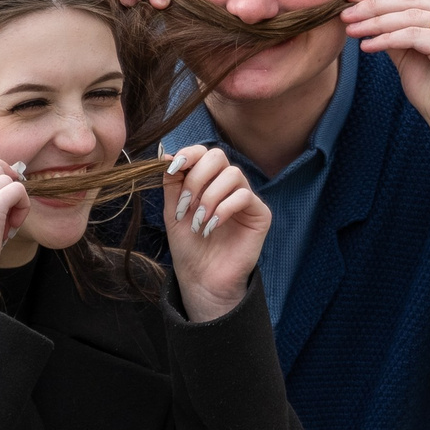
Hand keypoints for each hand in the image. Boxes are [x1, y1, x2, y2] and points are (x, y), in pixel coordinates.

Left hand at [159, 144, 272, 319]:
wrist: (202, 277)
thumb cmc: (188, 246)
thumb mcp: (173, 210)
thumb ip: (172, 182)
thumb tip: (169, 154)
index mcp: (208, 181)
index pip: (203, 153)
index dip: (189, 154)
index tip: (173, 167)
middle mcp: (228, 186)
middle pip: (218, 156)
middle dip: (197, 178)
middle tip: (185, 204)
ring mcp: (245, 198)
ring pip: (232, 174)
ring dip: (209, 198)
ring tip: (199, 222)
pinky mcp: (260, 214)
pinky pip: (244, 196)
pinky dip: (223, 209)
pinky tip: (212, 227)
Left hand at [341, 0, 429, 195]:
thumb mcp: (411, 59)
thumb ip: (396, 36)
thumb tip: (366, 17)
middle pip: (411, 3)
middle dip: (374, 6)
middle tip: (345, 12)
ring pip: (410, 17)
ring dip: (376, 22)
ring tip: (351, 30)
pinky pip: (413, 37)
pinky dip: (387, 39)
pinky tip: (367, 47)